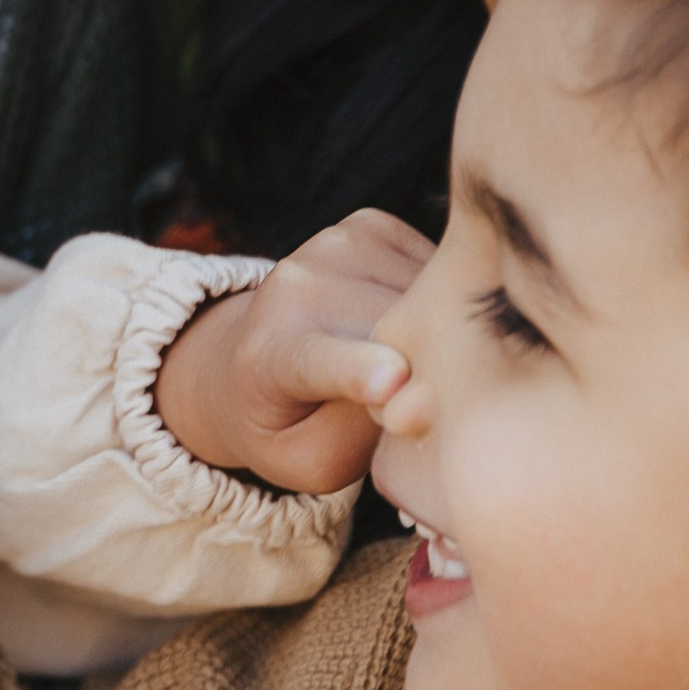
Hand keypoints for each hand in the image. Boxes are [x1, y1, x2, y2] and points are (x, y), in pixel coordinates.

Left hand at [155, 212, 430, 496]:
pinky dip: (436, 300)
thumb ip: (354, 440)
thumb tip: (419, 397)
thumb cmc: (288, 426)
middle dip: (432, 366)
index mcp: (270, 359)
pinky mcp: (368, 225)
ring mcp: (332, 246)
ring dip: (438, 331)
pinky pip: (435, 263)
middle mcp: (295, 287)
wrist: (249, 359)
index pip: (318, 363)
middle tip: (423, 399)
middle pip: (401, 329)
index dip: (357, 370)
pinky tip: (403, 321)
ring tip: (406, 361)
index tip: (393, 379)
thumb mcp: (308, 463)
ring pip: (429, 291)